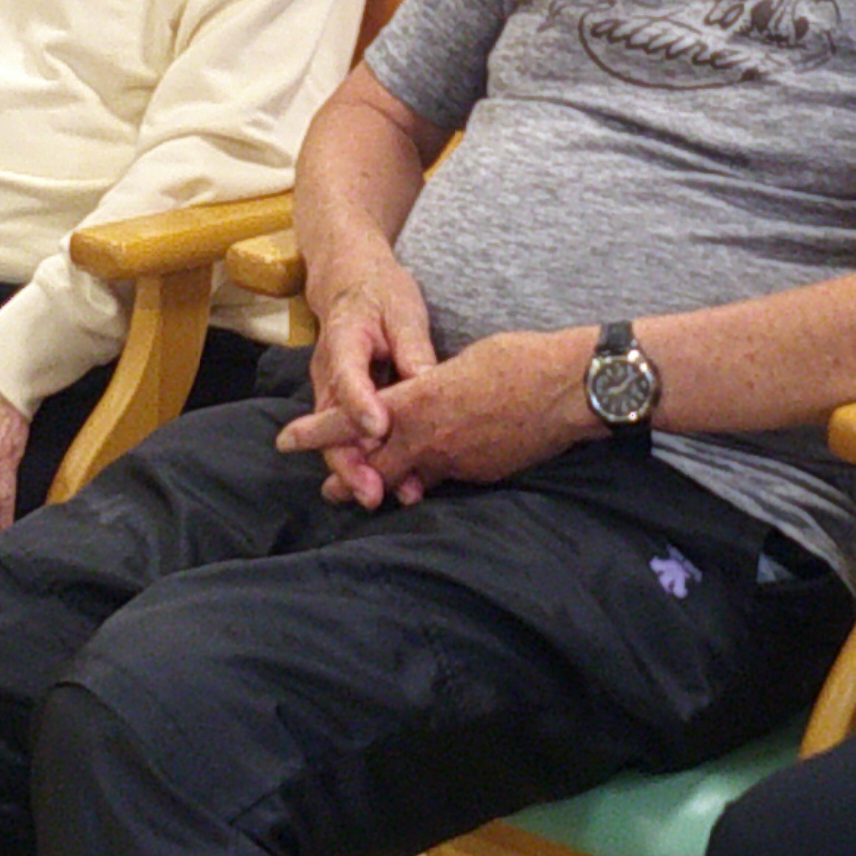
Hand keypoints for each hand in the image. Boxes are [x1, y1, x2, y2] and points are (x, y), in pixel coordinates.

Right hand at [275, 259, 438, 506]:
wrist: (350, 278)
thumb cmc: (380, 291)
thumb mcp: (403, 311)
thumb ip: (413, 349)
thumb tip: (430, 385)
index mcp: (343, 339)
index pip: (346, 376)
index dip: (360, 405)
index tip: (379, 431)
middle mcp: (329, 372)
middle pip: (331, 425)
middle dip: (351, 464)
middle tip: (374, 493)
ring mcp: (332, 391)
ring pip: (337, 439)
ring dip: (359, 471)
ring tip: (389, 497)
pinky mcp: (344, 404)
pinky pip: (350, 437)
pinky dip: (368, 462)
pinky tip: (398, 483)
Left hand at [330, 329, 589, 502]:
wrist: (569, 388)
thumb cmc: (518, 359)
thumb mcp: (461, 363)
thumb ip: (431, 383)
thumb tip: (423, 391)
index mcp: (418, 400)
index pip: (354, 419)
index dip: (318, 432)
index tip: (286, 440)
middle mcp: (430, 436)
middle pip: (374, 466)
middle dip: (349, 479)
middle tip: (329, 491)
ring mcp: (456, 460)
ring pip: (411, 479)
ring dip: (390, 485)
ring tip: (374, 496)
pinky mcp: (481, 474)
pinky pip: (447, 478)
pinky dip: (434, 477)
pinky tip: (434, 477)